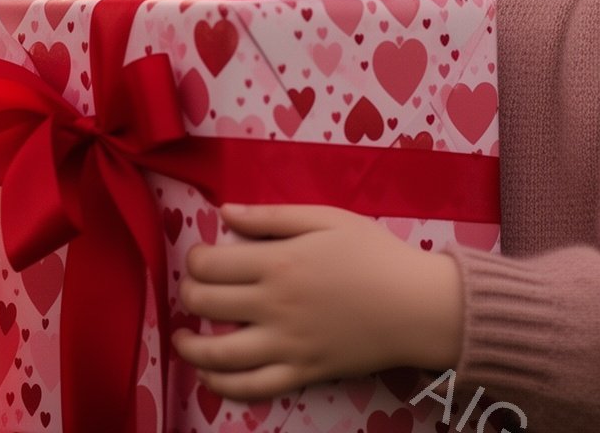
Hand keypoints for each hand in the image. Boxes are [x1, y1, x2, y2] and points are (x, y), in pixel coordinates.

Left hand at [171, 204, 463, 400]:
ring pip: (217, 354)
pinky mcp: (301, 372)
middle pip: (205, 304)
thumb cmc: (376, 255)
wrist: (417, 305)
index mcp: (279, 263)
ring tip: (182, 337)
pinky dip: (221, 385)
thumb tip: (225, 212)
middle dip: (189, 294)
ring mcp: (286, 345)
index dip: (195, 258)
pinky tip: (209, 375)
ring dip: (189, 346)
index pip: (211, 263)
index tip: (202, 256)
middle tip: (194, 289)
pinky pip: (251, 387)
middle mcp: (274, 306)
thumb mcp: (329, 219)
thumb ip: (273, 216)